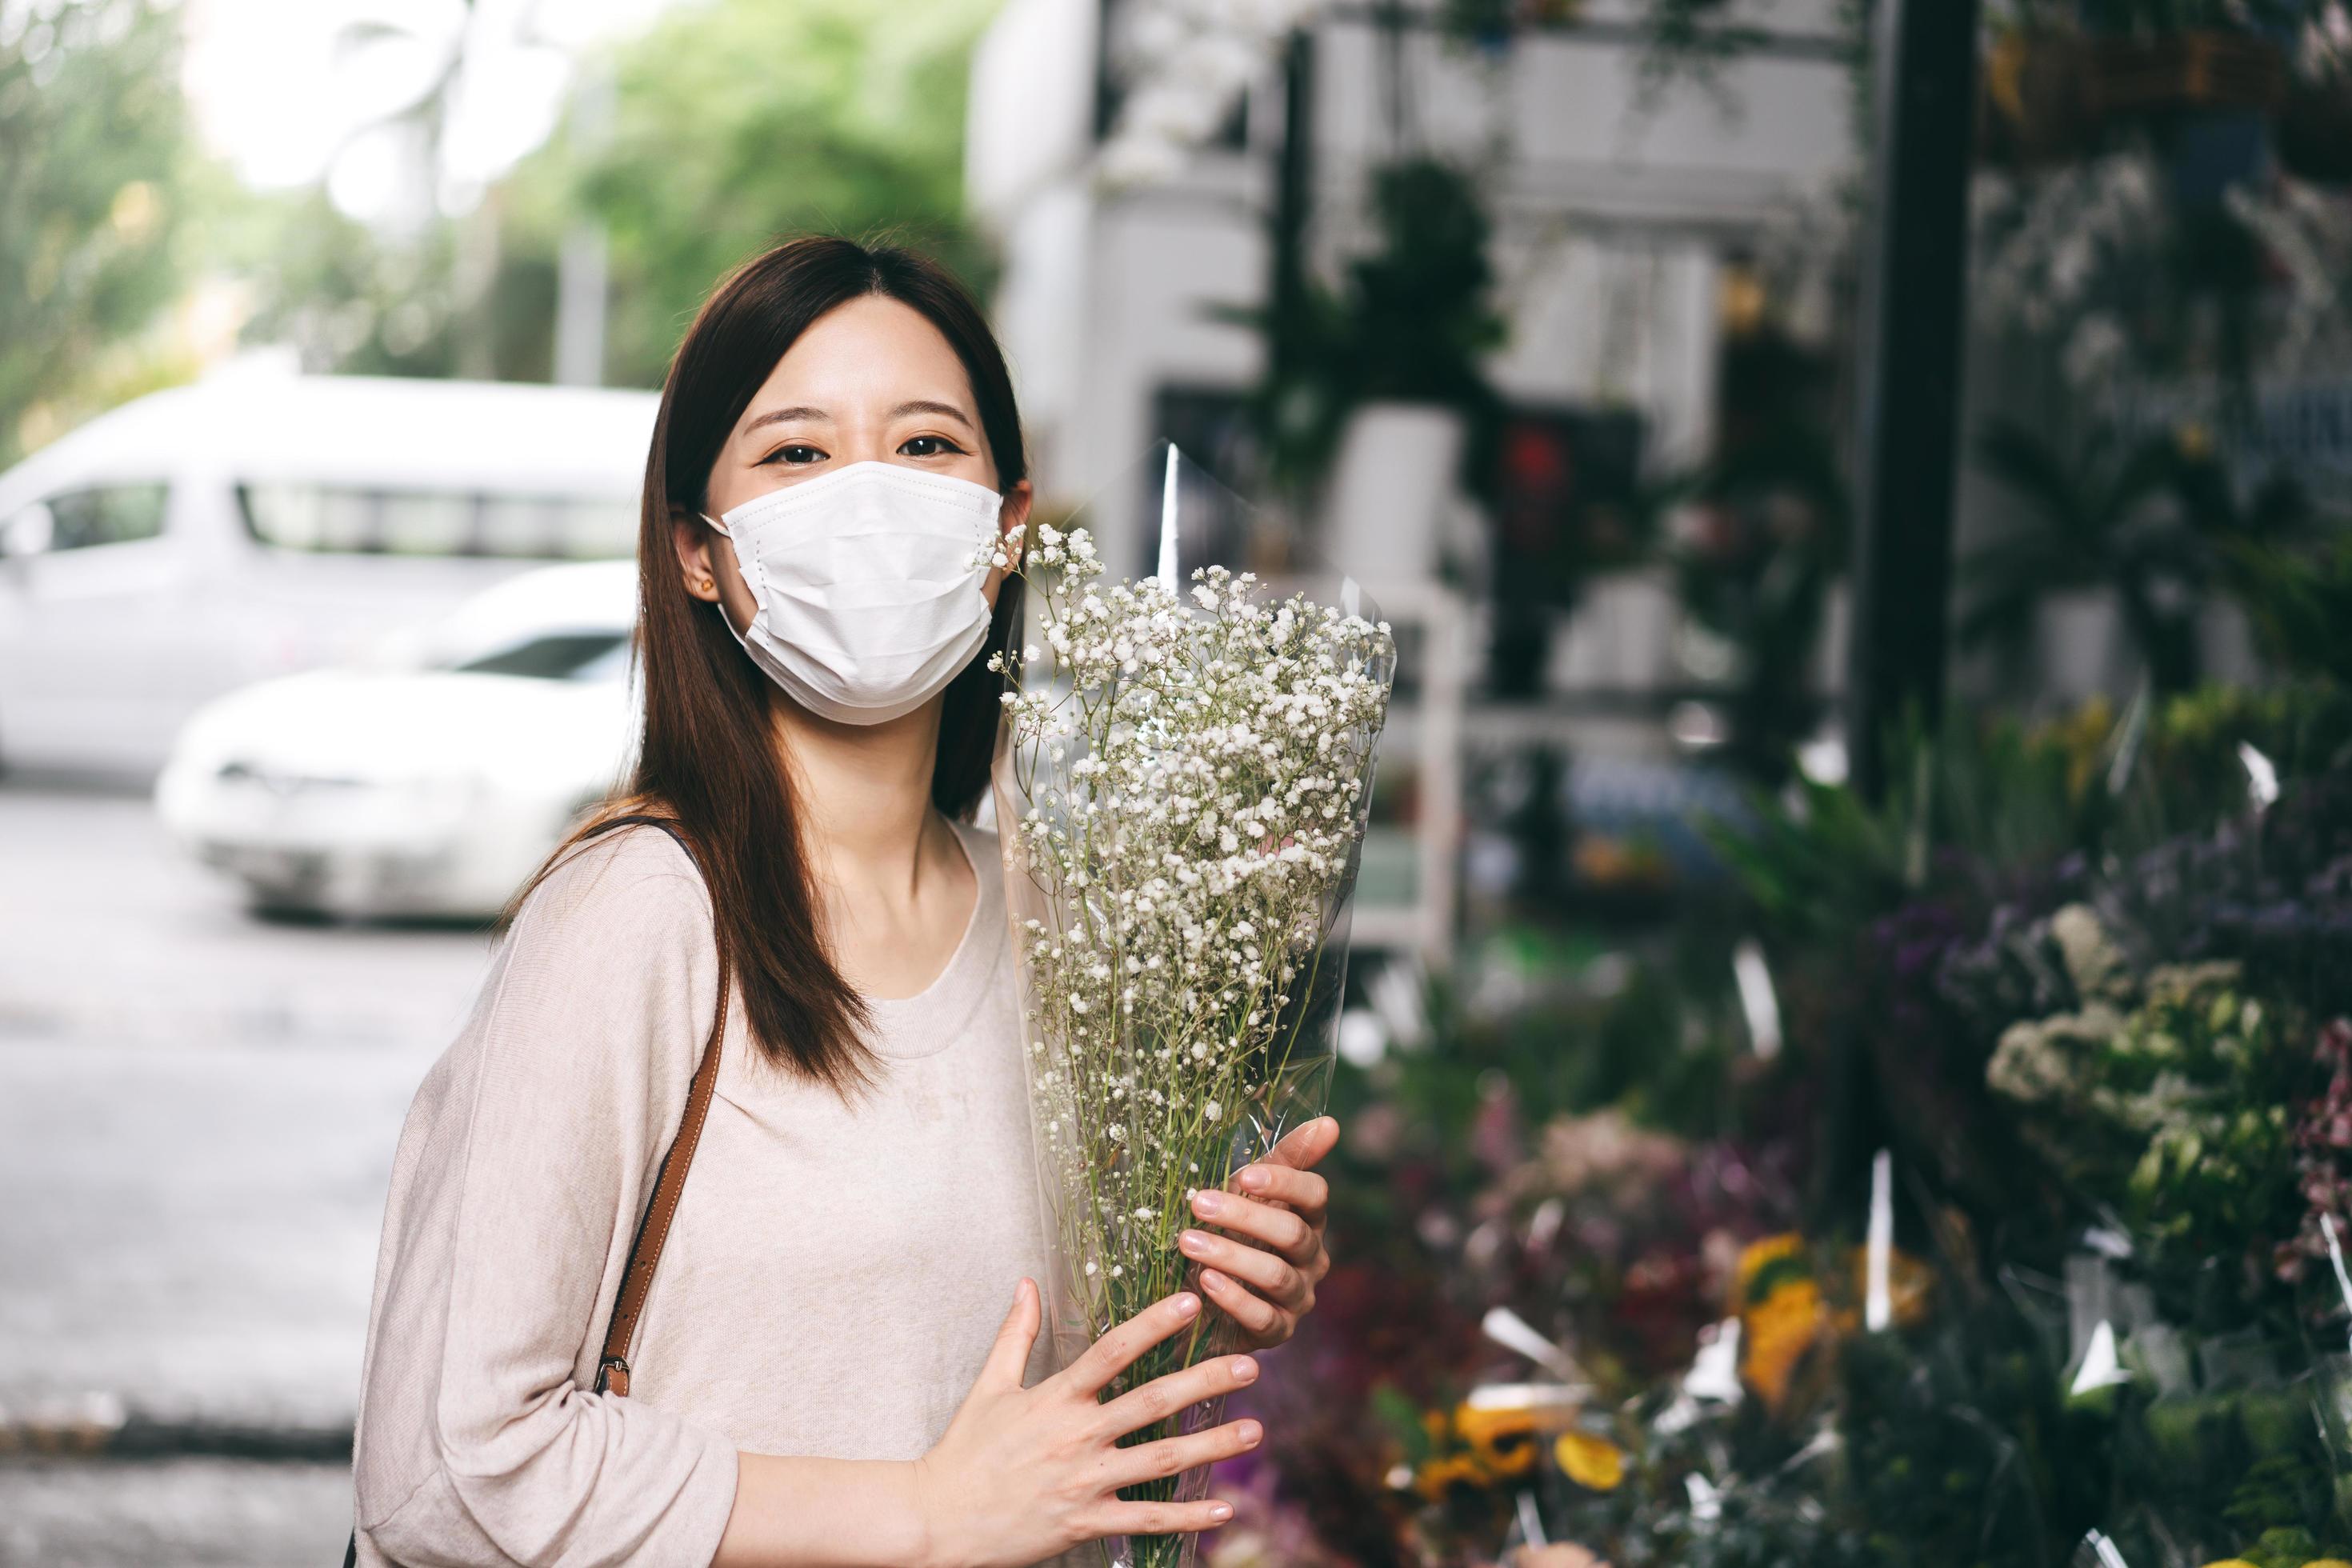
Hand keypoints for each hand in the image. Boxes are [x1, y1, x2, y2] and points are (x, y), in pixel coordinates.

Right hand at [911, 1280, 1261, 1567]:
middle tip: (1249, 1364)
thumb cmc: (964, 1451)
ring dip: (1211, 1445)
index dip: (1153, 1325)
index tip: (1191, 1303)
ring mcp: (1084, 1482)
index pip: (1113, 1352)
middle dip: (1204, 1382)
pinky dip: (1187, 1516)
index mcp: (1055, 1398)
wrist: (937, 1520)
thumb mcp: (988, 1386)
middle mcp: (1077, 1436)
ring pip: (1160, 1459)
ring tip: (1255, 1430)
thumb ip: (1015, 1333)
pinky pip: (1146, 1519)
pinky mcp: (1085, 1522)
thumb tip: (1026, 1282)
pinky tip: (1225, 1507)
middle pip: (1151, 1402)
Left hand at [1179, 1115, 1337, 1349]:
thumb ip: (1287, 1158)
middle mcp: (1312, 1257)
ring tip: (1188, 1242)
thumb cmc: (1235, 1230)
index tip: (1244, 1175)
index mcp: (1309, 1218)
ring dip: (1230, 1256)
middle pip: (1292, 1234)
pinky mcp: (1279, 1331)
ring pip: (1276, 1275)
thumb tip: (1330, 1123)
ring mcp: (1299, 1296)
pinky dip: (1233, 1298)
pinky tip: (1204, 1282)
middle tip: (1198, 1203)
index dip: (1284, 1184)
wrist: (1209, 1294)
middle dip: (1244, 1217)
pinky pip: (1263, 1317)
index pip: (1315, 1195)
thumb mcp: (1251, 1190)